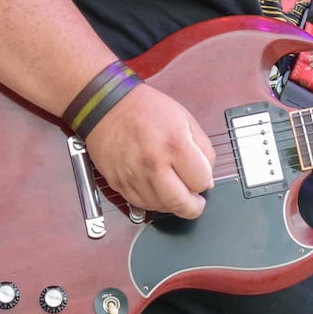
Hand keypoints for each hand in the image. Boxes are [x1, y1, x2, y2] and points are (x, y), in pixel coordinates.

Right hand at [84, 82, 216, 219]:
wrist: (106, 106)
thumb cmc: (145, 109)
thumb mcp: (185, 119)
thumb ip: (202, 150)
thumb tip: (207, 179)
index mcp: (175, 144)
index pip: (200, 181)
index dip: (204, 182)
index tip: (202, 180)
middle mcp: (153, 163)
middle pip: (180, 204)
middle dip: (193, 207)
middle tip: (195, 203)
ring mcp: (134, 175)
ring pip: (160, 207)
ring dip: (171, 203)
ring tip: (173, 189)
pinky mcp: (118, 183)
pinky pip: (140, 204)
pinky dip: (152, 201)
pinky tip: (156, 188)